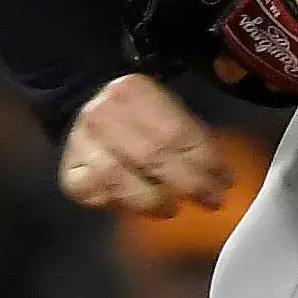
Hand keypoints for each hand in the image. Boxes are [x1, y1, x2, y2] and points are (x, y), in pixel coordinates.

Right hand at [58, 74, 231, 216]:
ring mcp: (82, 144)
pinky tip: (143, 207)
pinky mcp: (72, 174)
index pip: (175, 131)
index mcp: (133, 91)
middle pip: (151, 156)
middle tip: (212, 201)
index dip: (205, 160)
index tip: (225, 181)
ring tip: (175, 207)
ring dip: (156, 200)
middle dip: (189, 184)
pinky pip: (101, 196)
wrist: (87, 108)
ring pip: (122, 181)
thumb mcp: (166, 110)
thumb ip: (191, 138)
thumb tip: (222, 177)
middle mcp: (102, 114)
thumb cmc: (139, 116)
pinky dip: (126, 205)